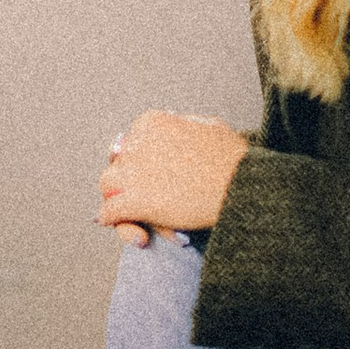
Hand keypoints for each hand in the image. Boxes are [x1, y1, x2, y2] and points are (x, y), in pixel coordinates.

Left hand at [99, 110, 248, 246]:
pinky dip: (112, 220)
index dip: (140, 161)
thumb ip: (186, 125)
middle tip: (137, 194)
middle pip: (118, 162)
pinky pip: (109, 211)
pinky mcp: (135, 201)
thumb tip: (176, 124)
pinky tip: (120, 225)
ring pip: (107, 185)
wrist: (242, 185)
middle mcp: (136, 143)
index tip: (152, 174)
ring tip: (128, 212)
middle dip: (126, 179)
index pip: (132, 142)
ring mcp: (133, 173)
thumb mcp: (209, 127)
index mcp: (152, 123)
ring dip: (117, 198)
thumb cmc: (234, 159)